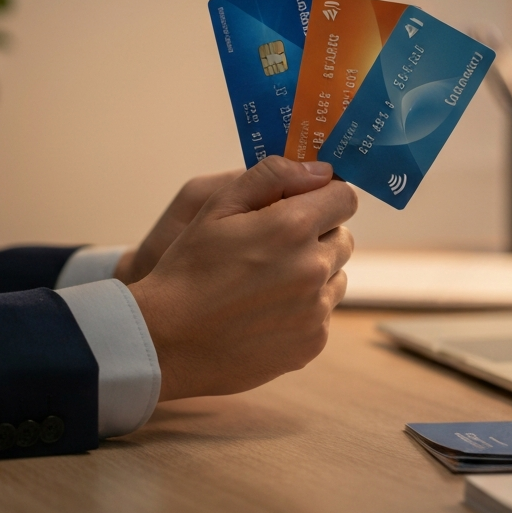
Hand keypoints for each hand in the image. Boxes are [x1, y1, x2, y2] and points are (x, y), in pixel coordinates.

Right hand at [128, 157, 356, 400]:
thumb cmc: (189, 268)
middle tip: (276, 245)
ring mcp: (315, 310)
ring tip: (269, 280)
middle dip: (318, 234)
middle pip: (343, 237)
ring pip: (337, 275)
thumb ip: (273, 176)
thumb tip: (321, 170)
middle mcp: (312, 268)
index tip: (304, 204)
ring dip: (315, 272)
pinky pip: (324, 312)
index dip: (325, 197)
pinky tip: (266, 310)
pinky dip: (305, 307)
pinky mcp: (313, 342)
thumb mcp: (217, 206)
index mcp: (292, 227)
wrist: (167, 341)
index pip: (345, 198)